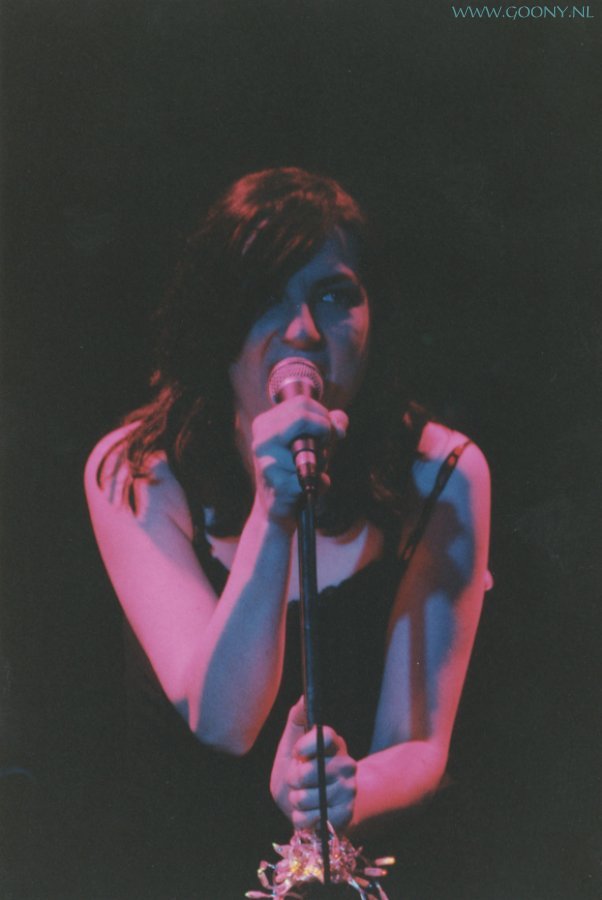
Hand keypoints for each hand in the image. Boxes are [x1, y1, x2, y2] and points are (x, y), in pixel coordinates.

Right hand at [251, 399, 347, 527]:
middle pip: (303, 416)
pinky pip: (315, 476)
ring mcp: (267, 462)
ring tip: (313, 471)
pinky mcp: (279, 485)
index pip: (302, 402)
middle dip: (325, 431)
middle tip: (325, 446)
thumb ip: (328, 423)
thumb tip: (339, 424)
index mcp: (265, 424)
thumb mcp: (312, 441)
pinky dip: (323, 483)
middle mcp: (261, 439)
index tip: (327, 432)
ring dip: (323, 459)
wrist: (277, 508)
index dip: (323, 415)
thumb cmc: (297, 469)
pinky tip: (312, 487)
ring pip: (312, 447)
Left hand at [271, 698, 356, 832]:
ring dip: (296, 801)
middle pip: (311, 771)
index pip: (323, 736)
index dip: (305, 745)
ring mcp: (348, 790)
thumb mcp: (289, 745)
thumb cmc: (296, 772)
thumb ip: (296, 720)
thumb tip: (303, 697)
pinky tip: (308, 813)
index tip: (296, 753)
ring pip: (308, 797)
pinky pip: (312, 818)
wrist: (307, 809)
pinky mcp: (346, 814)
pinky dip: (302, 819)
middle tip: (296, 781)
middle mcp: (346, 764)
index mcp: (333, 744)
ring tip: (302, 797)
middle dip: (293, 779)